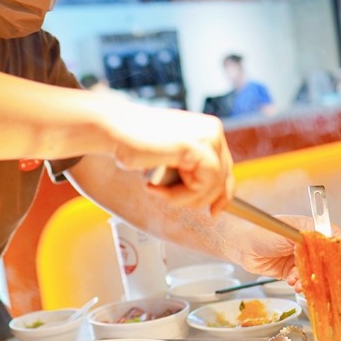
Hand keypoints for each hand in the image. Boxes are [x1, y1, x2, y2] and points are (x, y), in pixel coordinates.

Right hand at [103, 102, 234, 213]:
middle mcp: (212, 130)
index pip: (226, 168)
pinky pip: (201, 185)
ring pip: (212, 186)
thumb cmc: (134, 143)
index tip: (214, 211)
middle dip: (197, 198)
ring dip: (181, 197)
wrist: (113, 130)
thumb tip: (211, 195)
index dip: (222, 194)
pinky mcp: (197, 147)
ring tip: (156, 190)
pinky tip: (155, 187)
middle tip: (168, 198)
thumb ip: (192, 168)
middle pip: (223, 179)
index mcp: (209, 129)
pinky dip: (178, 195)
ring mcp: (207, 137)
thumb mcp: (172, 157)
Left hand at [225, 215, 340, 289]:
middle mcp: (305, 244)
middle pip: (325, 258)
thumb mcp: (289, 232)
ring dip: (309, 279)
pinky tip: (293, 283)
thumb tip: (330, 243)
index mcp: (308, 229)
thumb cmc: (261, 231)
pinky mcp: (290, 271)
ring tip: (299, 281)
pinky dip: (300, 284)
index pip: (332, 236)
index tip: (339, 260)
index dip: (337, 248)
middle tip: (320, 277)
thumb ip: (310, 239)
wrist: (240, 245)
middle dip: (323, 270)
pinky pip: (302, 280)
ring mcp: (298, 258)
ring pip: (313, 272)